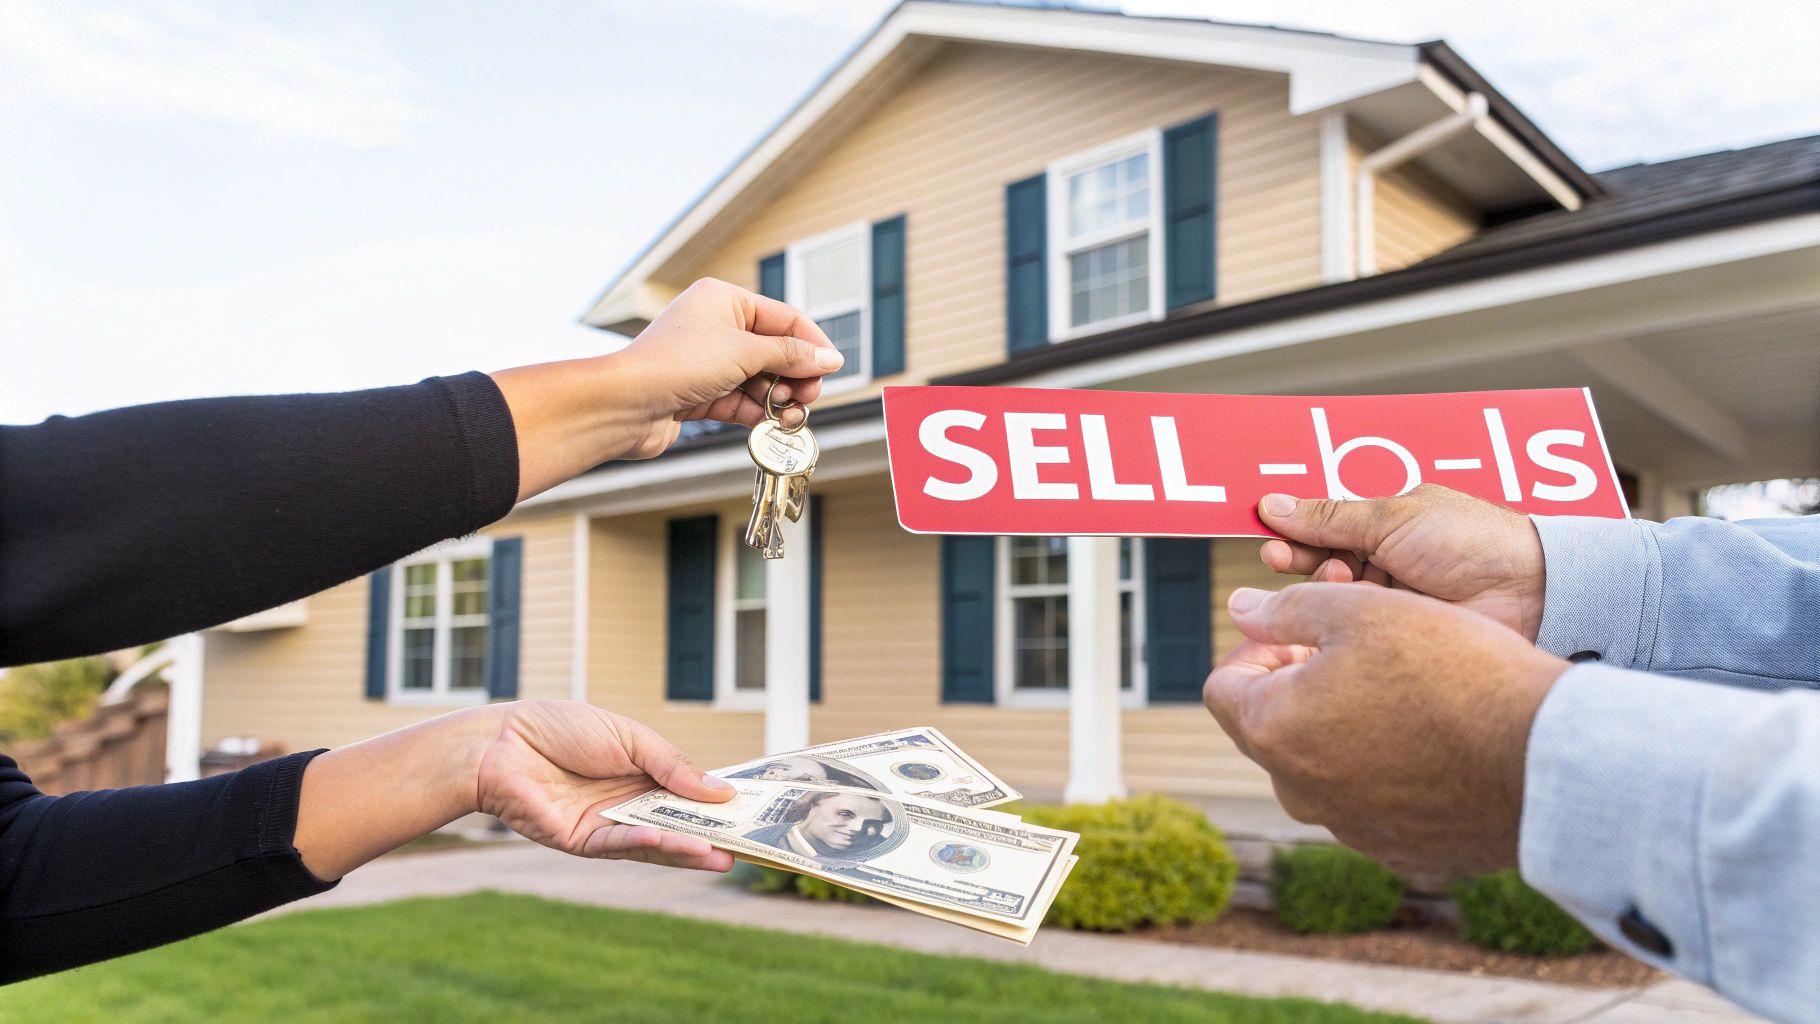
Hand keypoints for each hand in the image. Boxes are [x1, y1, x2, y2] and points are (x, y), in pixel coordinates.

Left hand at [475, 700, 736, 870]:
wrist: (502, 743)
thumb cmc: (561, 729)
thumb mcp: (630, 737)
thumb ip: (672, 766)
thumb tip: (721, 791)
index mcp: (643, 773)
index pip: (688, 793)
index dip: (717, 804)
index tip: (751, 814)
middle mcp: (629, 802)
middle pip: (677, 824)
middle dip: (710, 837)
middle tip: (747, 848)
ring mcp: (607, 824)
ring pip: (654, 841)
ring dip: (686, 850)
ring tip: (721, 857)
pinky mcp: (582, 842)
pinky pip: (619, 845)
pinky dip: (645, 842)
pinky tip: (670, 841)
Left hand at [490, 278, 842, 499]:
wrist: (625, 404)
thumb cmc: (675, 365)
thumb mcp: (745, 352)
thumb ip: (791, 356)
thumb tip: (829, 358)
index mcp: (724, 300)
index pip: (785, 318)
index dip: (813, 344)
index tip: (833, 369)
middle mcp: (716, 326)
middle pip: (776, 350)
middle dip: (797, 376)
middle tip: (809, 396)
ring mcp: (708, 362)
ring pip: (761, 379)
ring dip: (780, 398)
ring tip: (790, 414)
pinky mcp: (701, 394)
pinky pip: (742, 400)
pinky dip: (760, 413)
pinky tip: (773, 424)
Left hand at [1202, 583, 1567, 877]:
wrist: (1543, 759)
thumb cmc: (1450, 673)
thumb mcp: (1361, 612)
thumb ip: (1288, 608)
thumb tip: (1241, 608)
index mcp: (1273, 732)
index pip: (1223, 686)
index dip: (1257, 648)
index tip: (1304, 632)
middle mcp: (1298, 791)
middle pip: (1271, 727)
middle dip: (1300, 683)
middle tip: (1359, 652)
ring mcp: (1346, 826)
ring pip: (1322, 764)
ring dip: (1344, 724)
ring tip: (1405, 690)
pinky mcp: (1396, 848)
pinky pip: (1371, 799)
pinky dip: (1386, 767)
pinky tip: (1435, 739)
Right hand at [1257, 484, 1546, 640]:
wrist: (1532, 592)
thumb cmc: (1475, 541)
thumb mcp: (1393, 518)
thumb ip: (1330, 517)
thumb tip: (1275, 504)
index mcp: (1390, 523)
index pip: (1327, 526)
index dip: (1295, 532)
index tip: (1268, 537)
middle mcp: (1388, 560)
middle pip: (1324, 561)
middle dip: (1302, 559)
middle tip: (1280, 560)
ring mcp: (1394, 599)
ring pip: (1335, 596)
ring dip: (1328, 585)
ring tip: (1338, 578)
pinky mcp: (1401, 633)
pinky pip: (1357, 626)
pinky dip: (1345, 616)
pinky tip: (1343, 610)